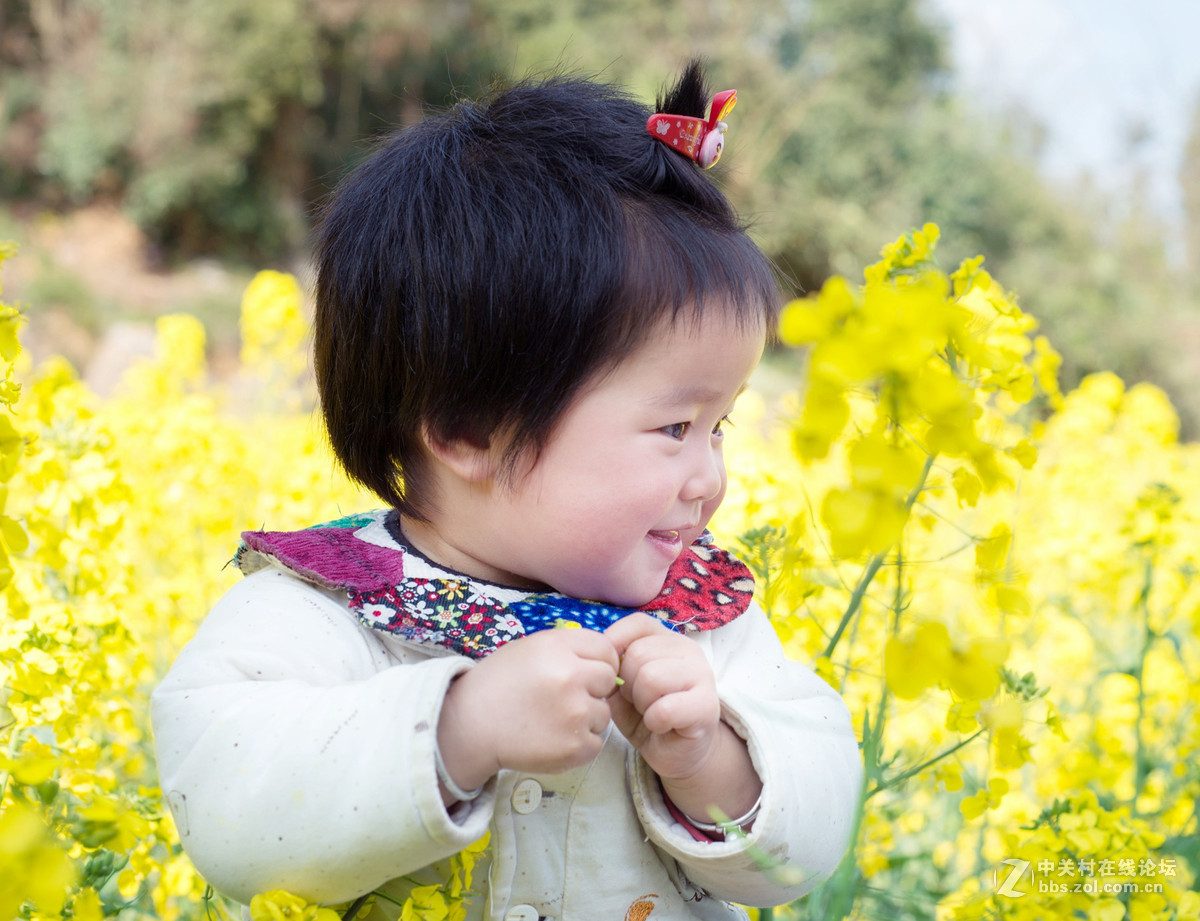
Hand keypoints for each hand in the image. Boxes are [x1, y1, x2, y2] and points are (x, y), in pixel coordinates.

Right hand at [436, 628, 619, 792]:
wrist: (470, 726)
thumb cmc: (499, 683)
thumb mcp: (530, 649)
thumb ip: (568, 649)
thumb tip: (606, 658)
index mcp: (558, 647)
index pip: (606, 649)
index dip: (598, 662)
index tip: (584, 673)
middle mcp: (570, 676)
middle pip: (609, 680)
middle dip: (593, 689)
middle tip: (564, 698)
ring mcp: (575, 713)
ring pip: (604, 714)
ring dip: (586, 718)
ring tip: (552, 719)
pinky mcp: (576, 747)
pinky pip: (596, 742)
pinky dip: (579, 744)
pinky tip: (552, 738)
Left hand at [604, 613, 721, 780]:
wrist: (679, 752)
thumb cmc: (649, 715)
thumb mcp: (623, 688)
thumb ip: (613, 669)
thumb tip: (599, 659)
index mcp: (668, 640)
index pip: (638, 623)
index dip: (616, 643)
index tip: (612, 672)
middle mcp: (689, 651)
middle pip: (638, 654)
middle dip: (627, 684)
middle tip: (637, 702)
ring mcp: (702, 676)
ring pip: (651, 677)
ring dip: (642, 703)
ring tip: (649, 712)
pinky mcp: (706, 706)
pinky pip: (665, 708)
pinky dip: (654, 721)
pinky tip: (660, 726)